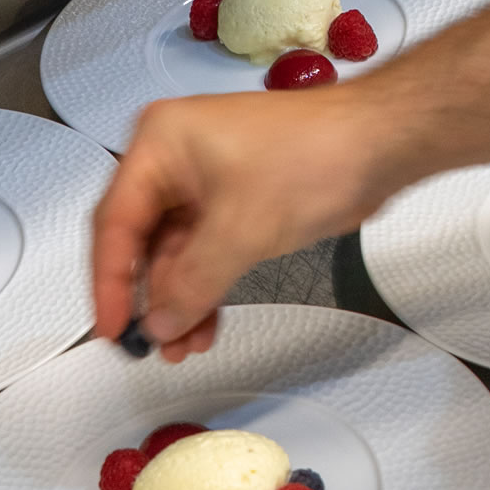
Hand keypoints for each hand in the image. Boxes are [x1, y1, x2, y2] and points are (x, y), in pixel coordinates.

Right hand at [91, 88, 397, 360]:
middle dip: (149, 297)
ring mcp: (207, 178)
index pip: (114, 222)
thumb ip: (192, 284)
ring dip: (180, 299)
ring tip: (181, 347)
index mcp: (160, 143)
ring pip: (176, 252)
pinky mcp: (238, 198)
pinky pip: (207, 250)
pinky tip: (205, 325)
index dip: (108, 282)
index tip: (109, 329)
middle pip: (142, 239)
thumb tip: (159, 325)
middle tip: (146, 346)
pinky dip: (206, 286)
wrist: (381, 142)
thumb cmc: (313, 159)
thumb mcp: (241, 230)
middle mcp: (176, 157)